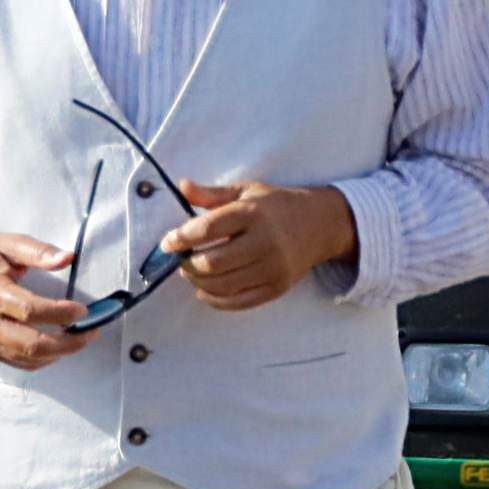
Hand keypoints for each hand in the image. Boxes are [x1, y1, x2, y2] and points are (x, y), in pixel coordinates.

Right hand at [0, 229, 95, 369]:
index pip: (29, 311)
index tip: (83, 310)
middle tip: (91, 332)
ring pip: (27, 358)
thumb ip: (38, 251)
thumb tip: (68, 258)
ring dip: (59, 353)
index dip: (60, 313)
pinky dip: (43, 360)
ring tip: (80, 338)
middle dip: (68, 342)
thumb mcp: (7, 243)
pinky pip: (19, 363)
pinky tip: (59, 347)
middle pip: (31, 344)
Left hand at [166, 180, 358, 310]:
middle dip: (188, 264)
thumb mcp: (246, 191)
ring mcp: (273, 268)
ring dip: (198, 282)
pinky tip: (205, 290)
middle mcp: (265, 241)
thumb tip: (181, 186)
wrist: (320, 224)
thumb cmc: (275, 206)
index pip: (209, 228)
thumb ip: (212, 194)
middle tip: (181, 260)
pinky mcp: (277, 287)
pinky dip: (216, 300)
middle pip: (214, 262)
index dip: (182, 238)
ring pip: (223, 285)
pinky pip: (239, 302)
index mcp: (253, 213)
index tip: (168, 242)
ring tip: (192, 272)